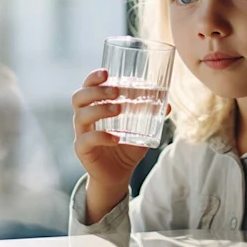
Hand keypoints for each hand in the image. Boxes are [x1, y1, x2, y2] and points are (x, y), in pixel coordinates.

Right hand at [72, 69, 151, 187]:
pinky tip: (116, 138)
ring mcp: (81, 134)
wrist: (118, 174)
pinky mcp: (82, 151)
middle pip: (79, 97)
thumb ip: (151, 116)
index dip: (93, 78)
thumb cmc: (126, 146)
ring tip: (118, 109)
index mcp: (94, 107)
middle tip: (116, 91)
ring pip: (81, 116)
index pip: (87, 87)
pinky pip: (87, 140)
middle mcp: (84, 118)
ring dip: (100, 109)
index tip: (106, 72)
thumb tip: (167, 104)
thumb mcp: (141, 129)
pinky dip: (102, 137)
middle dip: (96, 91)